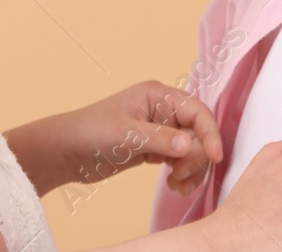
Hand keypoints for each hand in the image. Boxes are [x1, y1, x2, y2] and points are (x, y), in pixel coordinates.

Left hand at [5, 79, 222, 196]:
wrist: (66, 151)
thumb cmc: (90, 133)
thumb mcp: (126, 135)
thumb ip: (160, 139)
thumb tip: (191, 145)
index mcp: (158, 95)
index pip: (197, 111)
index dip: (210, 133)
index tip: (215, 157)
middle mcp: (163, 109)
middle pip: (198, 133)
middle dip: (196, 157)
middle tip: (179, 175)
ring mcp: (160, 129)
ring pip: (193, 149)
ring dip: (192, 169)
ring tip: (178, 185)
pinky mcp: (155, 148)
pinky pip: (181, 160)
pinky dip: (183, 174)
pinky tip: (175, 185)